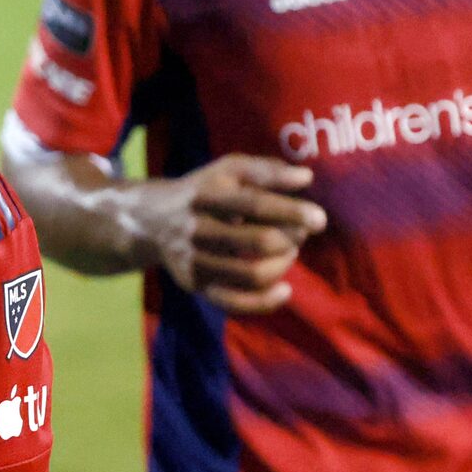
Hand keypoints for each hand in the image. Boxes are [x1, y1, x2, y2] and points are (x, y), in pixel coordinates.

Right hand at [141, 153, 325, 313]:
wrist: (152, 220)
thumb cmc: (205, 191)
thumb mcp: (228, 170)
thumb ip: (266, 170)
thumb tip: (305, 177)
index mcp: (209, 195)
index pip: (255, 204)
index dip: (292, 212)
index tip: (319, 219)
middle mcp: (198, 229)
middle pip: (258, 242)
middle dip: (291, 239)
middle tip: (301, 234)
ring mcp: (195, 260)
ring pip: (251, 274)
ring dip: (282, 265)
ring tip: (289, 253)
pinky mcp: (194, 284)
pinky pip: (233, 302)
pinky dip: (264, 302)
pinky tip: (284, 290)